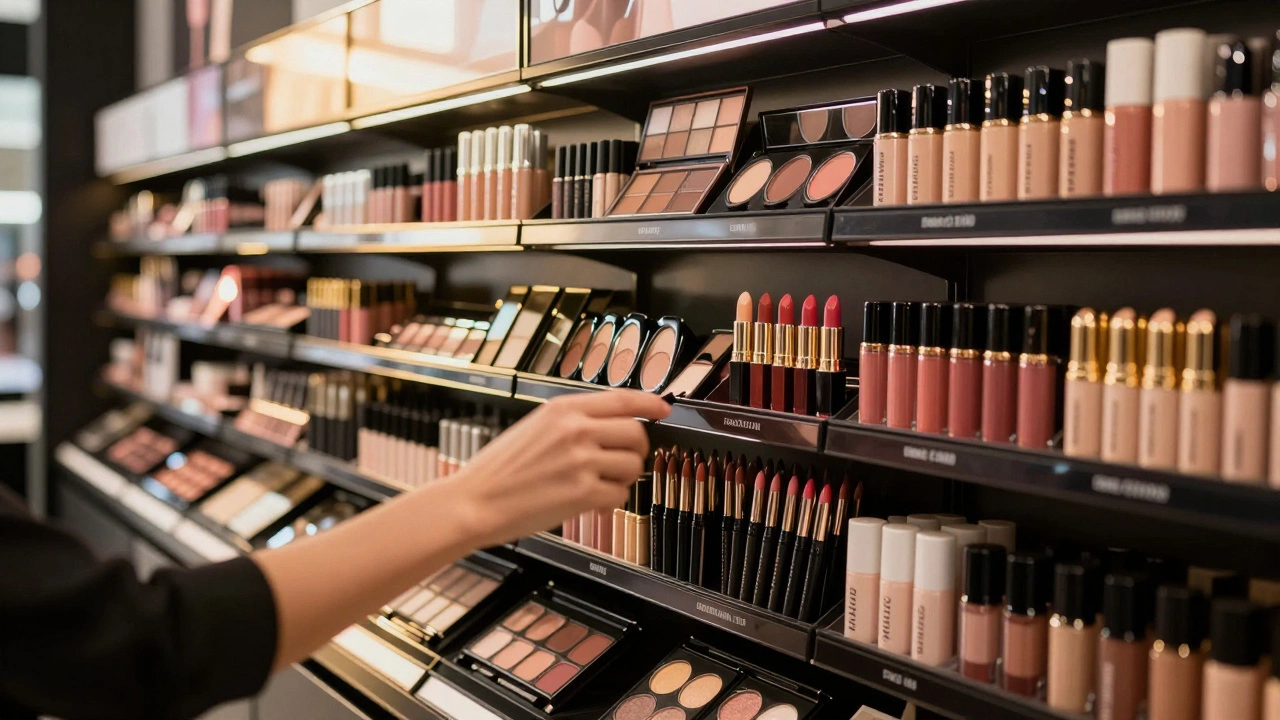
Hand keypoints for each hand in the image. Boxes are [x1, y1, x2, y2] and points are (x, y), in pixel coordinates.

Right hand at [446, 390, 670, 547]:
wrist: (474, 501)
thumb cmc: (501, 469)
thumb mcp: (536, 426)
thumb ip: (574, 421)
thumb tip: (615, 425)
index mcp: (563, 408)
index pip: (622, 399)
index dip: (650, 403)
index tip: (664, 408)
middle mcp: (576, 430)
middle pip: (636, 433)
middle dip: (636, 450)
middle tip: (621, 462)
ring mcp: (581, 461)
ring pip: (633, 465)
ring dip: (623, 478)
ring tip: (600, 484)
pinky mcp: (583, 493)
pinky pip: (620, 494)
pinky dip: (610, 501)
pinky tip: (591, 502)